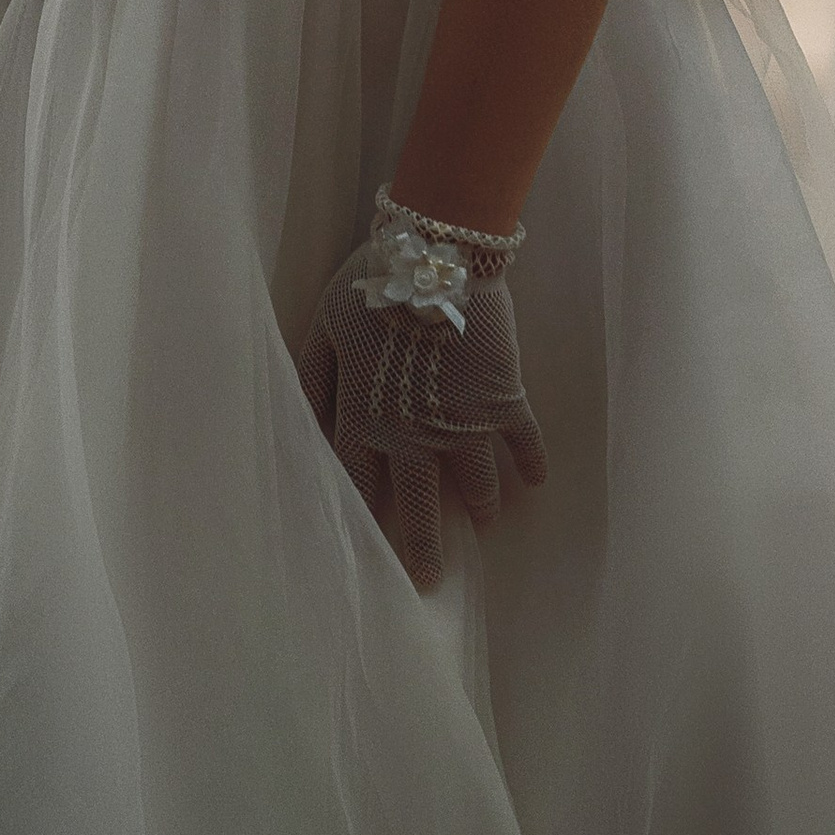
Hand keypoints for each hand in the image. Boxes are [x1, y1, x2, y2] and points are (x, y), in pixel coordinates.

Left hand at [301, 191, 547, 590]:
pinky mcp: (503, 397)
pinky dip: (532, 463)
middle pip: (417, 504)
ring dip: (481, 507)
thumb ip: (312, 377)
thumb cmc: (374, 282)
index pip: (357, 484)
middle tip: (429, 582)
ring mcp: (463, 420)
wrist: (441, 252)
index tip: (366, 553)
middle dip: (424, 547)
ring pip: (475, 482)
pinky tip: (536, 482)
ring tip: (484, 525)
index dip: (360, 519)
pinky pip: (523, 440)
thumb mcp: (325, 324)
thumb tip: (298, 422)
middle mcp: (412, 433)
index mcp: (364, 418)